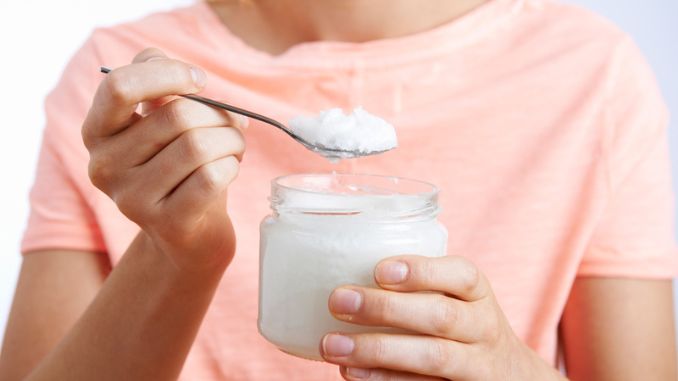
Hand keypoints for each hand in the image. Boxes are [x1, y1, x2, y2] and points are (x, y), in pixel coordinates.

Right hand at [82, 48, 246, 272]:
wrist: (189, 235)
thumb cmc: (179, 167)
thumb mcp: (161, 122)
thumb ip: (156, 83)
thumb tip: (170, 65)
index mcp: (98, 132)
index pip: (120, 87)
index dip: (168, 74)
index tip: (199, 81)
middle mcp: (105, 166)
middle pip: (176, 116)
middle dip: (219, 115)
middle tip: (233, 124)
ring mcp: (132, 200)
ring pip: (199, 146)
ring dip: (232, 140)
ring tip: (233, 147)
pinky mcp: (167, 223)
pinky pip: (212, 176)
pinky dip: (232, 165)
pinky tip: (230, 169)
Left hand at [322, 255, 565, 379]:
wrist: (507, 374)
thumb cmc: (462, 321)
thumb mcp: (456, 295)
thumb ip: (418, 284)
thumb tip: (342, 265)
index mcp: (477, 293)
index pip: (461, 275)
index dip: (421, 271)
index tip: (379, 270)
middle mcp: (483, 327)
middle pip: (441, 316)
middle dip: (387, 309)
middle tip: (339, 302)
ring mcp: (476, 365)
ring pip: (432, 356)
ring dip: (377, 350)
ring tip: (332, 344)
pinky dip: (384, 379)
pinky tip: (351, 371)